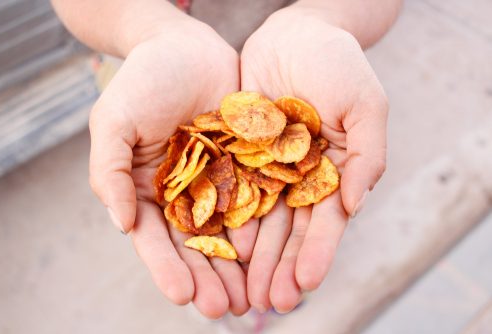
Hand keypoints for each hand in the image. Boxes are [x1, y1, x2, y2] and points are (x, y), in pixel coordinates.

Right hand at [89, 20, 248, 317]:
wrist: (185, 46)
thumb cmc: (144, 80)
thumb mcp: (114, 121)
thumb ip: (109, 172)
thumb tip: (122, 225)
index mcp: (148, 189)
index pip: (156, 238)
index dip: (167, 268)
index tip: (182, 296)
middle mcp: (184, 192)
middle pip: (196, 244)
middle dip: (208, 277)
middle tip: (224, 309)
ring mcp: (217, 181)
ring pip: (229, 231)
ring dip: (238, 266)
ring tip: (250, 298)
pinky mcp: (247, 165)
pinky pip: (257, 200)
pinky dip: (263, 228)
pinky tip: (272, 254)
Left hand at [240, 7, 387, 312]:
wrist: (295, 33)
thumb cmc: (337, 64)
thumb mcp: (365, 104)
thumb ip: (368, 154)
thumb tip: (355, 205)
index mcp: (333, 171)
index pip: (325, 221)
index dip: (317, 253)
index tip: (306, 283)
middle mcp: (299, 176)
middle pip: (289, 229)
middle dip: (280, 266)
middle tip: (269, 302)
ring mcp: (268, 167)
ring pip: (259, 217)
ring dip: (253, 255)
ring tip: (242, 289)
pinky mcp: (239, 153)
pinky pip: (232, 189)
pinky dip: (228, 217)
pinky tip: (221, 245)